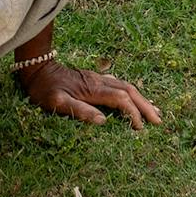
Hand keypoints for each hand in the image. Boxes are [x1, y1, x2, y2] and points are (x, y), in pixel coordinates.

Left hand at [18, 61, 161, 129]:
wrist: (36, 69)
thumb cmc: (44, 89)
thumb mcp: (57, 103)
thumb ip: (79, 111)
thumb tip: (103, 121)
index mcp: (92, 89)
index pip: (121, 100)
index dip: (133, 113)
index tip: (139, 128)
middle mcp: (99, 81)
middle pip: (129, 91)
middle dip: (145, 106)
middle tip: (159, 121)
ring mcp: (98, 78)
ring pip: (126, 86)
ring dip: (141, 99)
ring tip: (154, 111)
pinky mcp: (94, 79)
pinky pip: (119, 84)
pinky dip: (131, 93)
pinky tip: (134, 98)